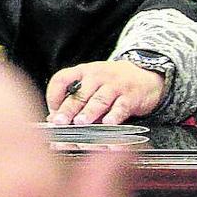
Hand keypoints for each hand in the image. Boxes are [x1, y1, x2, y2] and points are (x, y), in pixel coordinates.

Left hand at [46, 61, 164, 124]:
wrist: (145, 75)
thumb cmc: (113, 83)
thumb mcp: (92, 85)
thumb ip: (75, 100)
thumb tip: (53, 120)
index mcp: (83, 72)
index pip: (61, 79)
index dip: (53, 95)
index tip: (51, 111)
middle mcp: (97, 76)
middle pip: (79, 93)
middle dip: (68, 109)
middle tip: (59, 122)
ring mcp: (115, 85)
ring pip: (99, 99)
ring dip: (89, 112)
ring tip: (80, 123)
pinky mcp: (131, 96)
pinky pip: (121, 107)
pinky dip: (114, 116)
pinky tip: (108, 124)